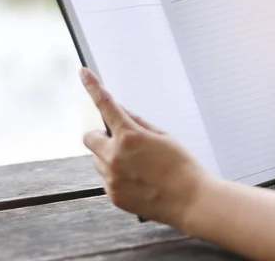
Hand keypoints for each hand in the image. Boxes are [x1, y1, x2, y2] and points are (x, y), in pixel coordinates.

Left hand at [79, 67, 208, 227]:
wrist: (191, 200)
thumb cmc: (182, 166)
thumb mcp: (164, 136)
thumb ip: (139, 123)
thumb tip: (123, 112)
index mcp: (129, 136)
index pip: (105, 104)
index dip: (93, 86)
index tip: (84, 73)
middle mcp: (114, 156)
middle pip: (90, 137)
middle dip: (102, 136)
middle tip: (120, 142)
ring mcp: (111, 178)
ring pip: (98, 160)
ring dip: (109, 157)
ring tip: (138, 167)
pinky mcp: (113, 195)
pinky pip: (106, 179)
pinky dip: (116, 176)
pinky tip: (139, 180)